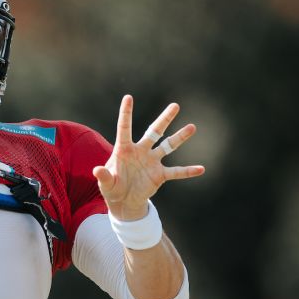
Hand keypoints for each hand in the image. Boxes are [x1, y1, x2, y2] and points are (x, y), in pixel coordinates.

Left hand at [92, 95, 204, 220]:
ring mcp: (152, 161)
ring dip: (180, 137)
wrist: (123, 201)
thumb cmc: (112, 188)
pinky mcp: (160, 175)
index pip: (125, 128)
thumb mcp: (106, 184)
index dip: (126, 113)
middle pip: (154, 132)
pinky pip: (176, 172)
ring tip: (192, 127)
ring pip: (168, 146)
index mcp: (124, 149)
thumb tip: (97, 170)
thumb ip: (104, 176)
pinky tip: (201, 169)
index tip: (128, 97)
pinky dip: (188, 171)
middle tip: (175, 106)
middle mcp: (140, 151)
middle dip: (165, 119)